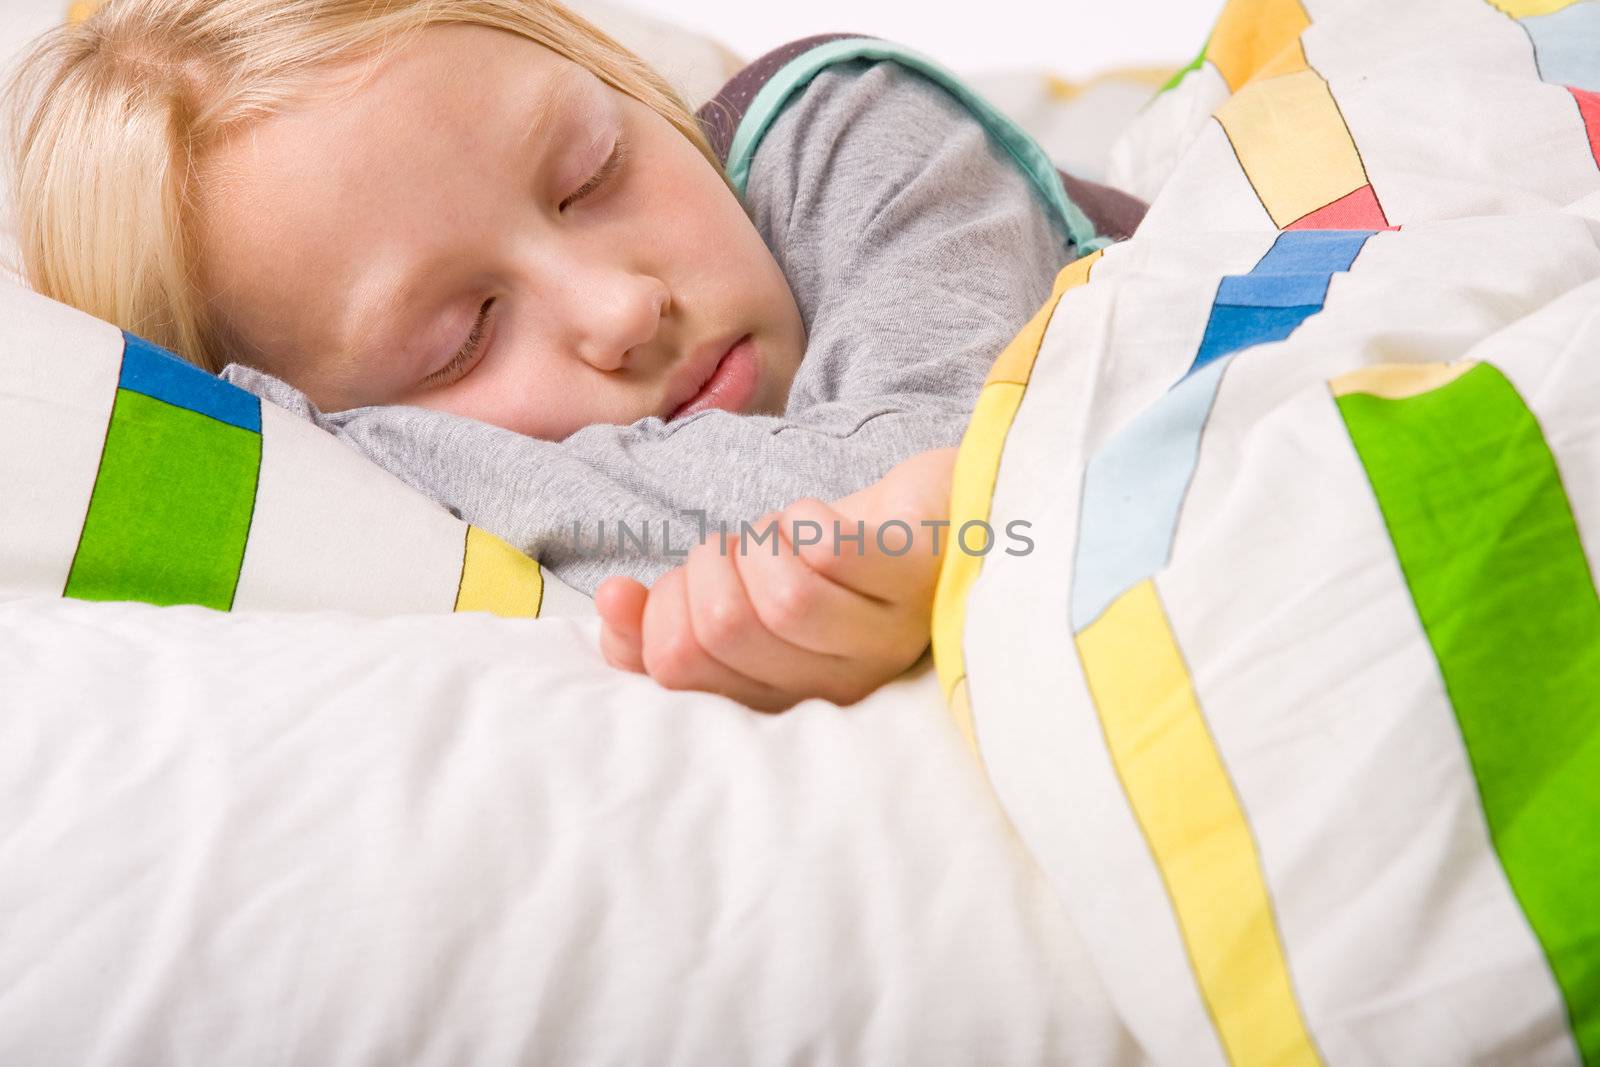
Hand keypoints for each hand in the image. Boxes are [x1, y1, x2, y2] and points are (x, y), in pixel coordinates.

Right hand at [594, 447, 958, 710]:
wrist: (929, 509)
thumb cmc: (825, 557)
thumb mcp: (732, 591)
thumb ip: (662, 620)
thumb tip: (612, 606)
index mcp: (787, 700)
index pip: (683, 676)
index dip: (657, 618)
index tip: (674, 585)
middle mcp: (841, 684)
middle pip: (725, 634)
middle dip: (704, 571)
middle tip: (731, 551)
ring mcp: (886, 632)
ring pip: (780, 601)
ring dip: (754, 545)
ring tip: (771, 535)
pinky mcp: (916, 576)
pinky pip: (828, 551)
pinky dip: (800, 519)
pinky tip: (814, 518)